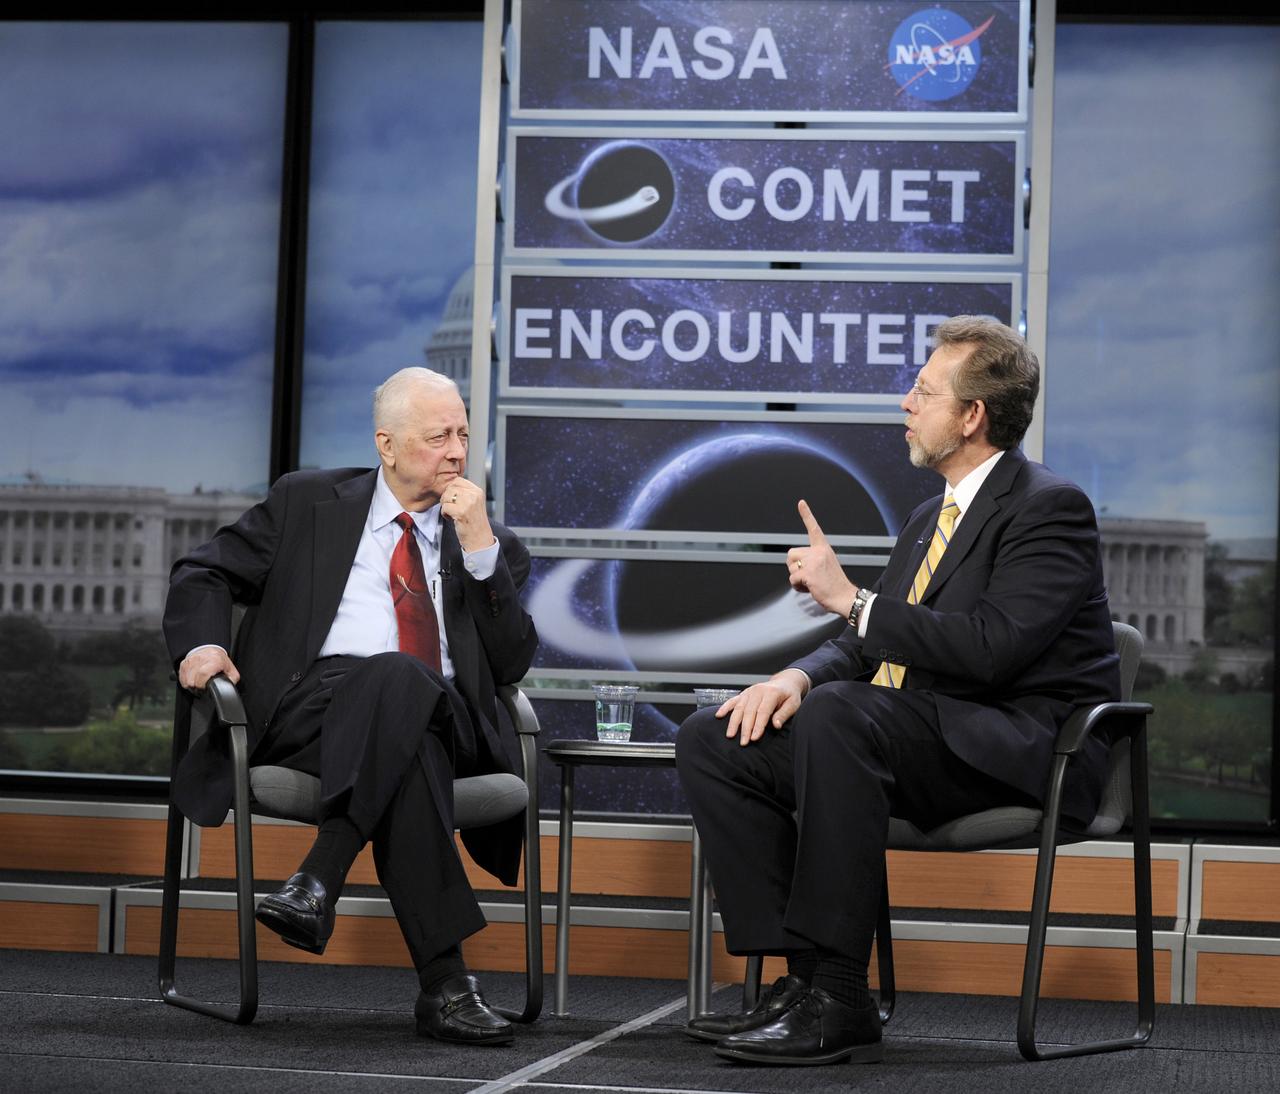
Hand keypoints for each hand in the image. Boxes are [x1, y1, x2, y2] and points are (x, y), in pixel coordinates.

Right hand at [178, 646, 239, 692]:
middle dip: (197, 686)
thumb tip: (228, 689)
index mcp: (215, 660)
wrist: (211, 650)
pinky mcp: (185, 662)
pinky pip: (181, 677)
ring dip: (191, 684)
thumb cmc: (221, 662)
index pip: (203, 673)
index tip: (204, 687)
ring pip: (186, 679)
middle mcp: (202, 658)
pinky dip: (186, 681)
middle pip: (193, 679)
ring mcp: (192, 660)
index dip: (202, 684)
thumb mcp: (231, 671)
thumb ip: (231, 680)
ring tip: (198, 682)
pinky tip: (193, 679)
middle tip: (202, 685)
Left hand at [441, 477, 494, 552]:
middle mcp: (474, 495)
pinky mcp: (461, 512)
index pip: (458, 480)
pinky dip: (445, 514)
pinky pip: (444, 507)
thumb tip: (448, 486)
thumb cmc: (474, 523)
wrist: (480, 540)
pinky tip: (452, 519)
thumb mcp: (474, 503)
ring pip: (446, 496)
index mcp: (477, 491)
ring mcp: (468, 503)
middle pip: (450, 488)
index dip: (451, 489)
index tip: (453, 500)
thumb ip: (464, 493)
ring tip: (452, 513)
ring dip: (445, 505)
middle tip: (451, 508)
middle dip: (446, 498)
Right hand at [716, 669, 807, 746]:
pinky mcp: (744, 694)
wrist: (785, 682)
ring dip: (733, 722)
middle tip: (743, 742)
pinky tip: (719, 715)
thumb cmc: (790, 695)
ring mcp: (749, 692)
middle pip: (749, 711)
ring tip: (730, 735)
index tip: (754, 738)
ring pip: (739, 708)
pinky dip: (725, 707)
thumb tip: (776, 725)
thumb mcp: (793, 704)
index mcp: (771, 693)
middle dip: (745, 728)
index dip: (758, 726)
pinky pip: (732, 701)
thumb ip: (784, 714)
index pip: (763, 712)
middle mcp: (758, 691)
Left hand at [786, 500, 857, 618]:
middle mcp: (818, 552)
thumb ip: (812, 559)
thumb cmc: (835, 585)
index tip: (801, 502)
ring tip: (811, 582)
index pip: (814, 528)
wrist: (845, 597)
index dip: (806, 515)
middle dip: (794, 566)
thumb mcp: (826, 565)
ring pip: (790, 567)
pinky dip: (797, 586)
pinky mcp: (808, 573)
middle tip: (809, 576)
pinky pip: (792, 579)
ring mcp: (813, 562)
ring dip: (796, 578)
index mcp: (824, 548)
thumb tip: (795, 563)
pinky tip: (810, 588)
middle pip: (791, 554)